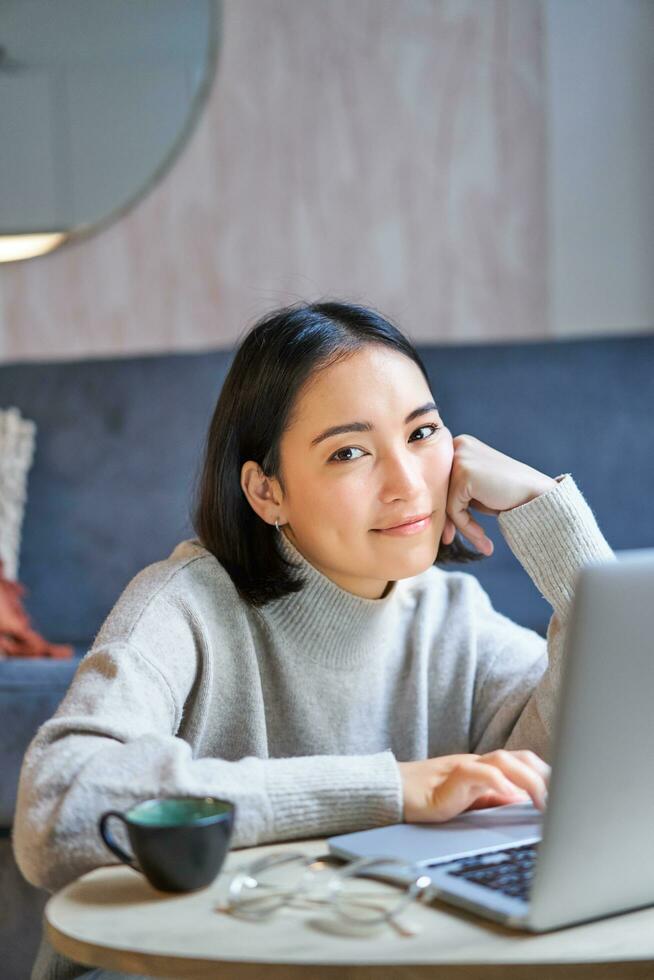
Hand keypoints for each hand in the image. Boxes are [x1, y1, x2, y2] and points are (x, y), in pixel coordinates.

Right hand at [398, 749, 549, 822]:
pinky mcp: (450, 778)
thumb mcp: (473, 803)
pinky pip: (477, 772)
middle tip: (561, 801)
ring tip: (543, 802)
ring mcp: (465, 767)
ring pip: (504, 761)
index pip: (525, 762)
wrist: (396, 793)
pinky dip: (497, 782)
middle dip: (546, 775)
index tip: (568, 793)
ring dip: (529, 780)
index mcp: (488, 769)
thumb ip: (497, 801)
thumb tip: (526, 806)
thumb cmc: (433, 797)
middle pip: (521, 757)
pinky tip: (510, 796)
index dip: (549, 774)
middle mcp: (480, 763)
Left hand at [441, 435, 556, 555]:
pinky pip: (453, 509)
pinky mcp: (463, 473)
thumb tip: (429, 511)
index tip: (449, 534)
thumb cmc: (510, 496)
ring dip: (460, 526)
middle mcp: (458, 445)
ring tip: (481, 542)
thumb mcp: (476, 491)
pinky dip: (466, 526)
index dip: (444, 508)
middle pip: (439, 490)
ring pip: (445, 501)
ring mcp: (460, 457)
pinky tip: (483, 538)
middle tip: (451, 541)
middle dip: (446, 519)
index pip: (440, 481)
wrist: (539, 497)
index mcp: (460, 445)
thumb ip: (453, 493)